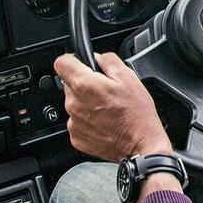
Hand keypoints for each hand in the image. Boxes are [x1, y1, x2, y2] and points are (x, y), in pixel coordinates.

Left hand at [54, 52, 171, 160]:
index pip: (61, 62)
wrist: (141, 145)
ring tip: (108, 108)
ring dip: (86, 102)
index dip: (72, 59)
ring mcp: (73, 122)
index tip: (80, 63)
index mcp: (84, 85)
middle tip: (105, 91)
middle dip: (85, 83)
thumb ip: (108, 60)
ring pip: (74, 103)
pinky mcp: (76, 137)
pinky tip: (105, 122)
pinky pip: (77, 121)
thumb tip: (97, 57)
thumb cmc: (137, 114)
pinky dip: (88, 120)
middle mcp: (73, 104)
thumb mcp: (128, 77)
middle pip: (69, 84)